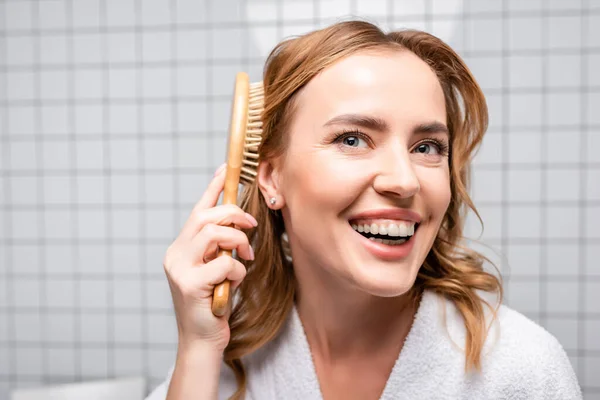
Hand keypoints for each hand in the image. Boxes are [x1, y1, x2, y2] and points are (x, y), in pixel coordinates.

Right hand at [163, 164, 257, 350]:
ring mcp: (179, 270)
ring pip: (212, 234)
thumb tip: (238, 223)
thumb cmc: (215, 303)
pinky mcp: (189, 286)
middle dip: (234, 215)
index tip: (226, 168)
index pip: (196, 210)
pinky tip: (235, 282)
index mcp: (180, 248)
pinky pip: (223, 263)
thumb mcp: (217, 269)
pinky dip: (237, 270)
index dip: (213, 187)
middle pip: (205, 216)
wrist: (203, 340)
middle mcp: (175, 254)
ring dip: (238, 241)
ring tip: (246, 257)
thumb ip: (220, 248)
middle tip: (252, 226)